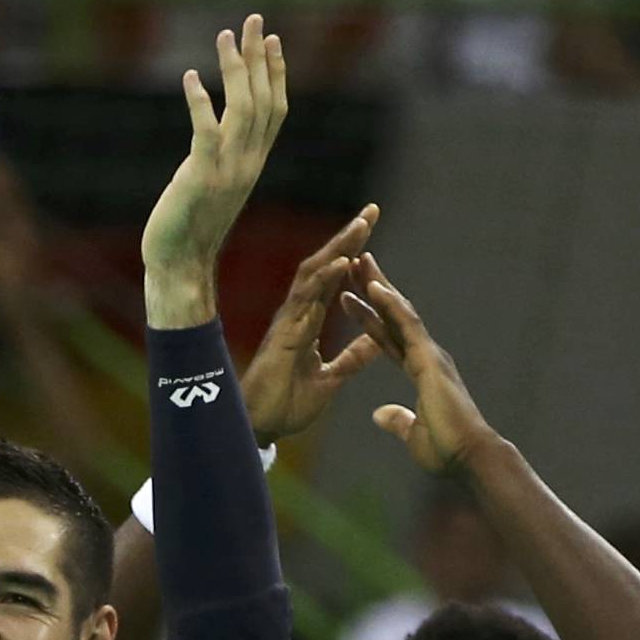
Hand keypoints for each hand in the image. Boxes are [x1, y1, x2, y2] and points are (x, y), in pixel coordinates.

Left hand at [140, 15, 286, 302]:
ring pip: (242, 110)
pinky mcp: (201, 178)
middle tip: (254, 21)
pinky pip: (206, 132)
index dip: (276, 73)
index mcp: (254, 163)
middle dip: (260, 58)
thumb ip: (220, 156)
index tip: (271, 41)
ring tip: (225, 36)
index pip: (275, 110)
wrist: (180, 266)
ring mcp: (227, 171)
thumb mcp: (214, 184)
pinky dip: (200, 102)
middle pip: (264, 101)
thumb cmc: (189, 227)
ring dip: (235, 70)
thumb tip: (214, 131)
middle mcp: (248, 163)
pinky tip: (191, 77)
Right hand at [240, 206, 381, 444]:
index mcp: (309, 322)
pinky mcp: (285, 333)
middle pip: (325, 266)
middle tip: (372, 211)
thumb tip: (377, 342)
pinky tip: (345, 261)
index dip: (352, 254)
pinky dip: (326, 277)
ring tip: (362, 225)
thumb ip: (351, 358)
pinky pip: (307, 299)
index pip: (334, 279)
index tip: (372, 229)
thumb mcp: (330, 378)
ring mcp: (290, 320)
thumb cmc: (288, 404)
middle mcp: (299, 314)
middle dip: (348, 238)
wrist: (262, 427)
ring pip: (315, 273)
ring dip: (339, 247)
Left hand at [338, 252, 491, 474]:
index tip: (347, 298)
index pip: (387, 337)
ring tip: (358, 261)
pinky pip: (408, 325)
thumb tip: (380, 414)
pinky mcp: (431, 359)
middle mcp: (426, 356)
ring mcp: (430, 354)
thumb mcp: (412, 434)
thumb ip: (397, 420)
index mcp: (420, 370)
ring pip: (400, 312)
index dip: (367, 317)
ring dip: (378, 286)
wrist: (469, 457)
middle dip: (372, 288)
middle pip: (393, 315)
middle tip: (352, 262)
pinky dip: (391, 305)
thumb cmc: (447, 450)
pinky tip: (373, 287)